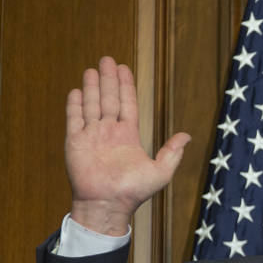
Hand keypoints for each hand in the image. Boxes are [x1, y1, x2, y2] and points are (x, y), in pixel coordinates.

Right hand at [66, 57, 189, 234]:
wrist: (108, 204)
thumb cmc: (134, 191)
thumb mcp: (161, 171)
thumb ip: (172, 152)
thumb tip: (188, 136)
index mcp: (128, 136)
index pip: (128, 105)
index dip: (126, 87)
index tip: (124, 69)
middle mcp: (109, 132)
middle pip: (109, 99)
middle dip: (109, 79)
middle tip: (107, 59)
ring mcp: (92, 136)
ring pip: (91, 105)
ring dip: (92, 87)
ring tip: (92, 69)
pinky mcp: (75, 142)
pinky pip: (74, 119)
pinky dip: (75, 105)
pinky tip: (77, 91)